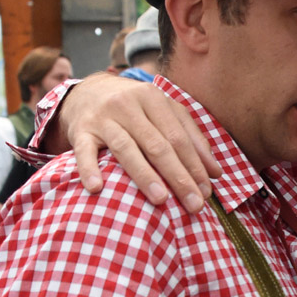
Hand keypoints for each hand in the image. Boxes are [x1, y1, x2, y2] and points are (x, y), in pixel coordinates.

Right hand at [53, 73, 218, 211]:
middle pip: (156, 145)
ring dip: (144, 175)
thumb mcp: (162, 112)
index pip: (178, 137)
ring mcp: (102, 118)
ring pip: (126, 148)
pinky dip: (89, 169)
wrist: (86, 92)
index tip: (206, 192)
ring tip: (161, 199)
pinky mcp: (80, 131)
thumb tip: (215, 172)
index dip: (194, 165)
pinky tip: (97, 188)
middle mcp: (127, 105)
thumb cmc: (133, 108)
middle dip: (178, 176)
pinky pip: (84, 151)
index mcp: (152, 98)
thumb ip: (190, 137)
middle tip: (193, 204)